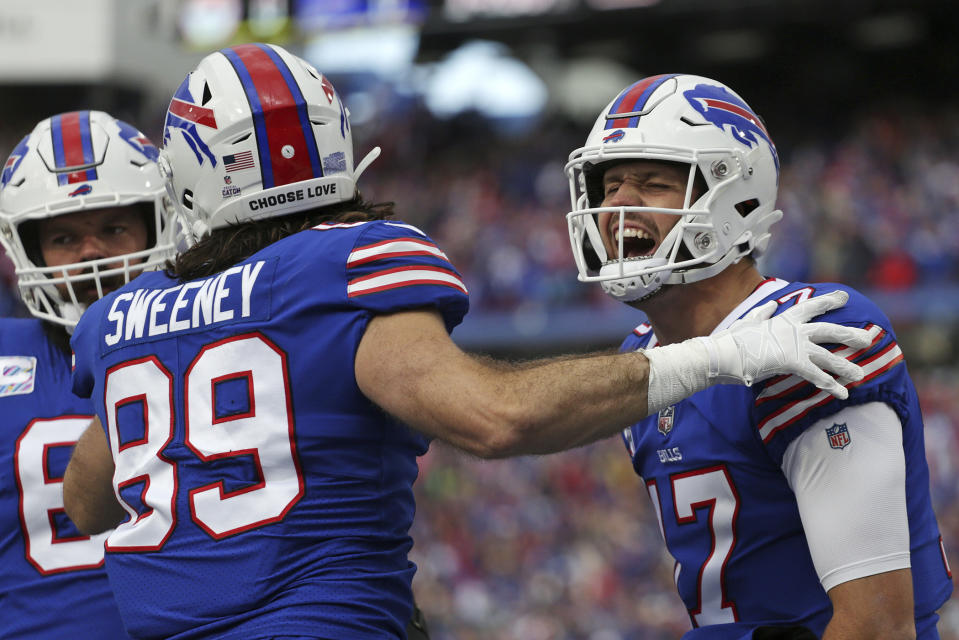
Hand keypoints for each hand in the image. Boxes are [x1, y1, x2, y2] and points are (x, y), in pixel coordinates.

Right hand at [703, 290, 870, 398]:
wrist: (723, 353)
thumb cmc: (731, 340)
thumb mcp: (747, 322)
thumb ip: (762, 314)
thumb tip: (771, 305)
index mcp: (784, 319)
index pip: (810, 307)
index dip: (828, 301)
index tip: (844, 296)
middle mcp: (794, 330)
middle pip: (829, 330)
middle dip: (850, 334)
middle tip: (869, 338)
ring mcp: (794, 345)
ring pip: (827, 356)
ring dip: (845, 366)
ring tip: (861, 375)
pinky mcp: (792, 361)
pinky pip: (816, 375)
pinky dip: (830, 385)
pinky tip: (842, 394)